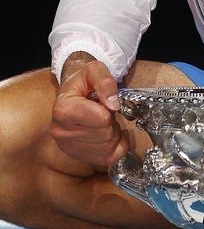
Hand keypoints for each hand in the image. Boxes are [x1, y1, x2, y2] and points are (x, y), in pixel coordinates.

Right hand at [51, 54, 128, 168]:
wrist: (72, 93)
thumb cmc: (83, 82)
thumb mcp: (94, 69)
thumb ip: (105, 81)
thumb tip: (113, 104)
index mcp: (62, 110)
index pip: (101, 118)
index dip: (108, 108)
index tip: (101, 101)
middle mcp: (60, 132)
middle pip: (106, 134)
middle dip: (112, 121)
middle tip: (104, 111)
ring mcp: (67, 147)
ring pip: (108, 148)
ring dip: (113, 133)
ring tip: (103, 120)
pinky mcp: (77, 156)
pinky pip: (109, 159)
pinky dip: (118, 147)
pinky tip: (112, 134)